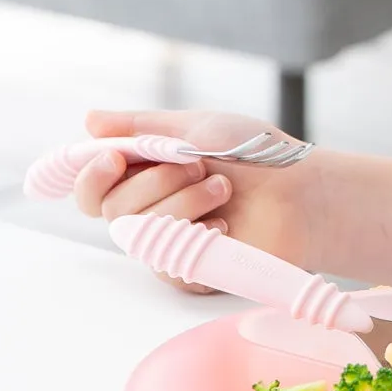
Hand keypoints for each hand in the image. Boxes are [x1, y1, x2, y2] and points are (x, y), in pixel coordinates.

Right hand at [72, 109, 321, 286]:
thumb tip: (89, 120)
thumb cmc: (255, 153)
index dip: (91, 176)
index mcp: (145, 174)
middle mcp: (150, 210)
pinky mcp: (190, 271)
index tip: (116, 159)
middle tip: (197, 165)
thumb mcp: (196, 126)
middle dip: (154, 182)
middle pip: (110, 209)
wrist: (302, 191)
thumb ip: (141, 126)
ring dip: (183, 202)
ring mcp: (169, 242)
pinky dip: (199, 236)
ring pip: (139, 234)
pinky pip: (168, 262)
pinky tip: (226, 225)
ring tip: (224, 188)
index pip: (91, 188)